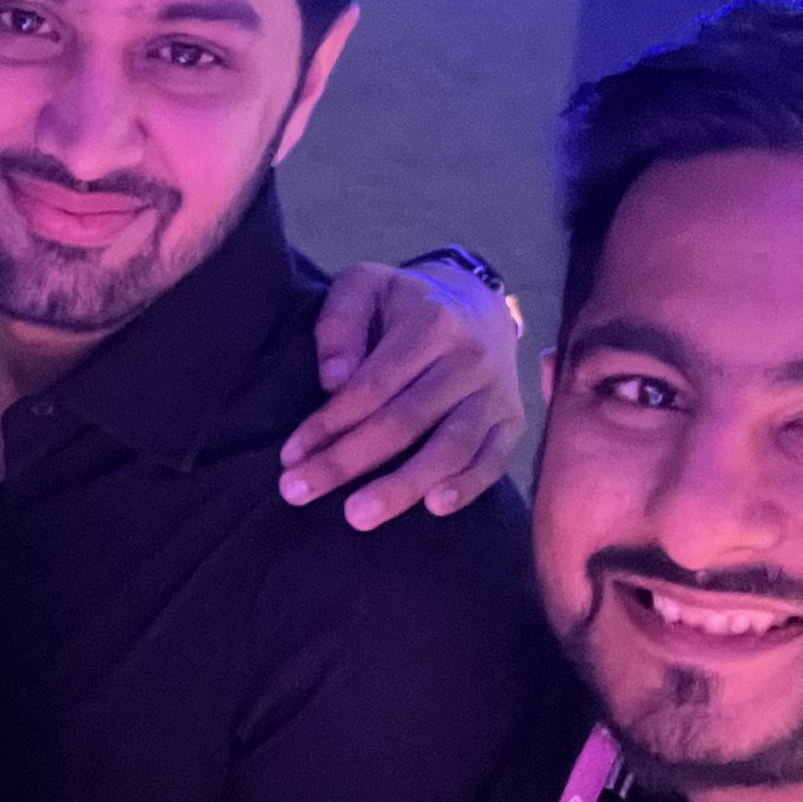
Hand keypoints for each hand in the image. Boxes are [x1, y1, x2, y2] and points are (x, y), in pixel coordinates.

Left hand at [283, 263, 523, 527]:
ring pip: (451, 447)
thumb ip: (340, 321)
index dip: (329, 424)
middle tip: (298, 492)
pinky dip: (468, 486)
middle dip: (347, 462)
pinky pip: (494, 460)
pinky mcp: (512, 421)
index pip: (373, 386)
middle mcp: (470, 359)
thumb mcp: (366, 286)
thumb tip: (332, 380)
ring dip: (403, 486)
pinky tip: (434, 507)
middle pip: (405, 422)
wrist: (478, 303)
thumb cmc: (406, 303)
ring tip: (359, 515)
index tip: (290, 456)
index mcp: (431, 323)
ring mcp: (496, 394)